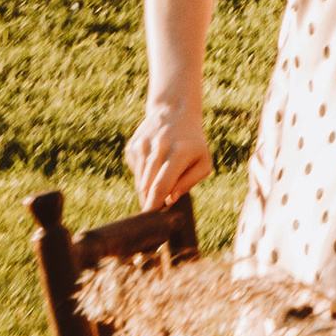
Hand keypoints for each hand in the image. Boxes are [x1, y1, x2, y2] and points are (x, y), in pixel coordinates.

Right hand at [126, 94, 211, 212]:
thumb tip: (169, 200)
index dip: (154, 206)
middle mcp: (157, 148)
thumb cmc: (194, 144)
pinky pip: (136, 171)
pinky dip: (144, 175)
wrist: (174, 112)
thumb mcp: (203, 162)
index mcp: (178, 153)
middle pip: (147, 187)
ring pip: (139, 182)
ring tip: (163, 179)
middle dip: (150, 203)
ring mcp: (141, 147)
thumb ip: (189, 182)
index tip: (151, 222)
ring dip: (148, 190)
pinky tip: (155, 164)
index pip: (161, 186)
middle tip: (157, 213)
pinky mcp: (131, 147)